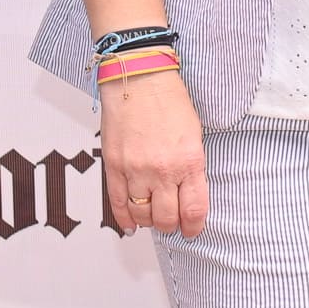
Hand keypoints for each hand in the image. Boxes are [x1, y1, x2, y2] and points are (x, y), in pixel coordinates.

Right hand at [100, 67, 208, 237]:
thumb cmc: (169, 100)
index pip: (193, 210)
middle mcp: (162, 170)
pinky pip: (117, 203)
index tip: (192, 230)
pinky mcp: (114, 166)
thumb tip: (188, 195)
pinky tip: (131, 223)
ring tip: (153, 217)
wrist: (139, 78)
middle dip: (171, 225)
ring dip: (149, 221)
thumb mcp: (195, 135)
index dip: (193, 227)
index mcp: (189, 161)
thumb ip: (191, 168)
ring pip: (142, 214)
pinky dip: (124, 218)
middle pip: (166, 218)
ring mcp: (135, 170)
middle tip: (173, 222)